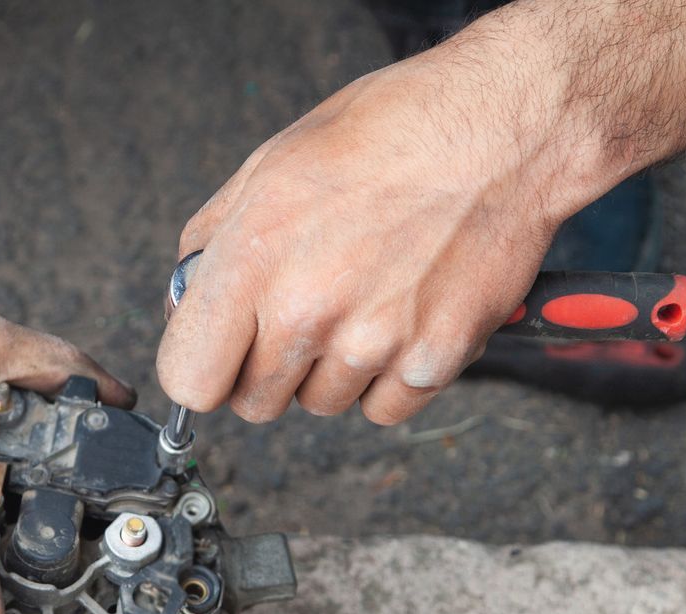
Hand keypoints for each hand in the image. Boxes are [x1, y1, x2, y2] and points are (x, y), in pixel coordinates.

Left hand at [156, 21, 604, 425]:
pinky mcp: (432, 362)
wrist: (500, 130)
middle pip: (253, 403)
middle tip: (303, 313)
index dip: (202, 368)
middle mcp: (308, 311)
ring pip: (319, 405)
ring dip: (331, 370)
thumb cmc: (391, 131)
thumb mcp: (270, 163)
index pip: (188, 379)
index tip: (219, 355)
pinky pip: (383, 410)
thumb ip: (213, 242)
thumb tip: (185, 302)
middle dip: (266, 369)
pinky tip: (400, 321)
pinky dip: (388, 380)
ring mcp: (372, 343)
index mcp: (254, 259)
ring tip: (362, 300)